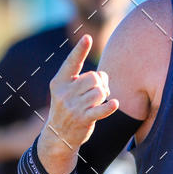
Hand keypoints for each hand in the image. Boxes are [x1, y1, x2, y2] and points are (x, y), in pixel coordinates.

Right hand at [43, 34, 118, 152]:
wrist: (58, 136)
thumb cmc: (68, 107)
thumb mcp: (67, 91)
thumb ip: (83, 79)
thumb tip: (103, 77)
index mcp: (59, 82)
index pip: (72, 62)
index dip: (80, 50)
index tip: (87, 37)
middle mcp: (65, 93)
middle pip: (93, 77)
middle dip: (100, 82)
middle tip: (99, 91)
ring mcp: (73, 107)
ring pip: (100, 92)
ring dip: (103, 96)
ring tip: (98, 102)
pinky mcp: (83, 119)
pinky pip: (101, 109)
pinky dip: (109, 106)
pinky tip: (114, 104)